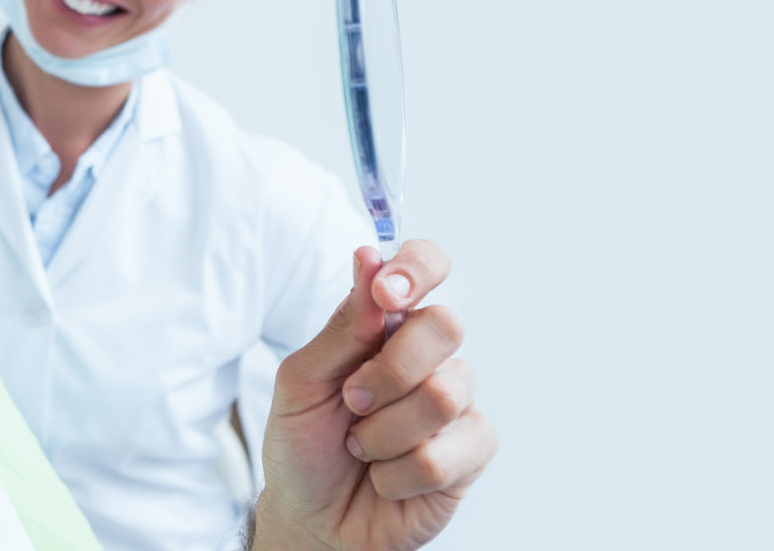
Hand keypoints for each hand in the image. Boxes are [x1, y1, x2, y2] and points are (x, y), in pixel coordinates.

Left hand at [254, 240, 497, 550]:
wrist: (310, 518)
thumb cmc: (305, 446)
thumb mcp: (302, 381)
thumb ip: (343, 325)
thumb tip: (369, 256)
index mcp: (390, 326)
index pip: (427, 266)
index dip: (418, 268)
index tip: (387, 293)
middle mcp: (431, 357)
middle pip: (446, 326)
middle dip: (388, 372)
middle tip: (353, 402)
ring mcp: (457, 404)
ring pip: (442, 397)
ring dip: (382, 434)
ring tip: (362, 449)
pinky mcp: (471, 454)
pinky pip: (441, 456)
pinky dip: (395, 475)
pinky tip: (385, 479)